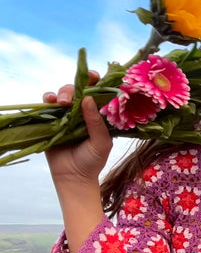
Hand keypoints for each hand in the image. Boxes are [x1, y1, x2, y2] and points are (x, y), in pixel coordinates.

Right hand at [43, 71, 112, 185]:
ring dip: (61, 93)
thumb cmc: (92, 160)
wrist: (73, 177)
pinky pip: (47, 105)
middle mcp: (81, 112)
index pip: (96, 92)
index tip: (93, 76)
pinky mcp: (51, 121)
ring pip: (62, 94)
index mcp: (97, 114)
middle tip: (72, 98)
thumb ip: (96, 122)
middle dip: (75, 88)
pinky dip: (47, 99)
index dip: (95, 81)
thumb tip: (88, 99)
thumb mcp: (101, 142)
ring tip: (62, 102)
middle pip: (77, 90)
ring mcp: (65, 115)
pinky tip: (50, 101)